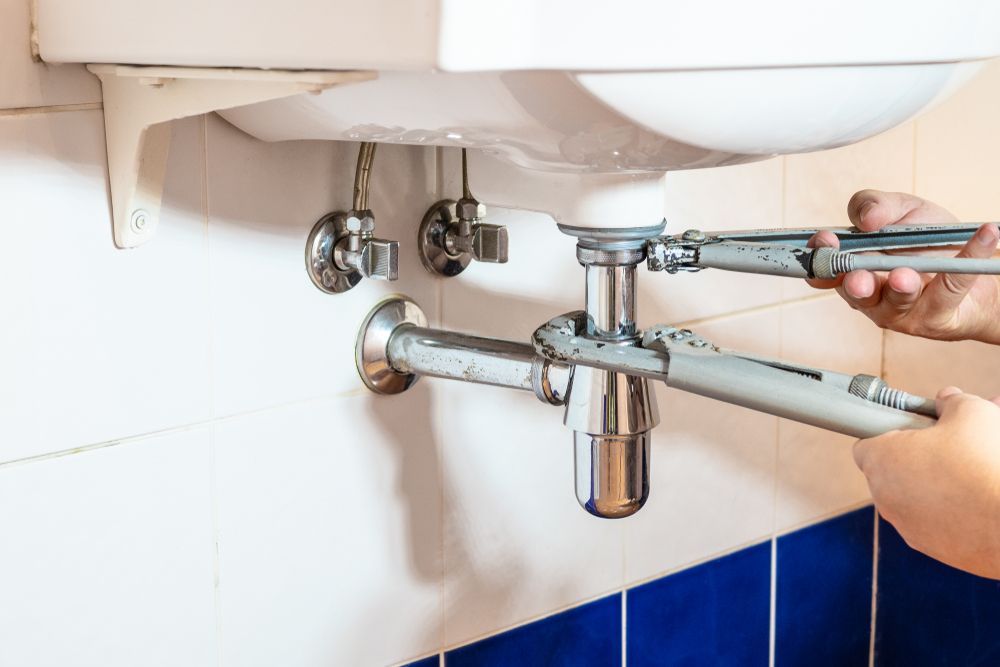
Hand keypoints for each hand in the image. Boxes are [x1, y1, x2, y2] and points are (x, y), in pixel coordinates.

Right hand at [808, 190, 999, 343]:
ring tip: (907, 273)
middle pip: (856, 294)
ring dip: (901, 287)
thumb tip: (867, 219)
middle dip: (856, 285)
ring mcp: (901, 311)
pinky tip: (987, 234)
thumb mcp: (901, 210)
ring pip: (896, 301)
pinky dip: (972, 255)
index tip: (826, 242)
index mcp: (853, 269)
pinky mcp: (936, 317)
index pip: (824, 271)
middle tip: (860, 277)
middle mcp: (870, 295)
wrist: (975, 264)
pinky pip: (952, 287)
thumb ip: (875, 205)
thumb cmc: (929, 242)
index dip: (820, 259)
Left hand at [854, 387, 999, 578]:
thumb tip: (947, 400)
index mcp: (881, 459)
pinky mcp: (930, 547)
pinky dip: (951, 510)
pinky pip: (934, 521)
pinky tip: (977, 497)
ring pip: (915, 496)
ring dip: (937, 481)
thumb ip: (952, 401)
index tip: (916, 429)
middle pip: (895, 468)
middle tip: (954, 444)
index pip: (866, 442)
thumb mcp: (972, 412)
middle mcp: (884, 496)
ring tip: (972, 468)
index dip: (891, 431)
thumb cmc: (987, 464)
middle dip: (921, 454)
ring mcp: (905, 525)